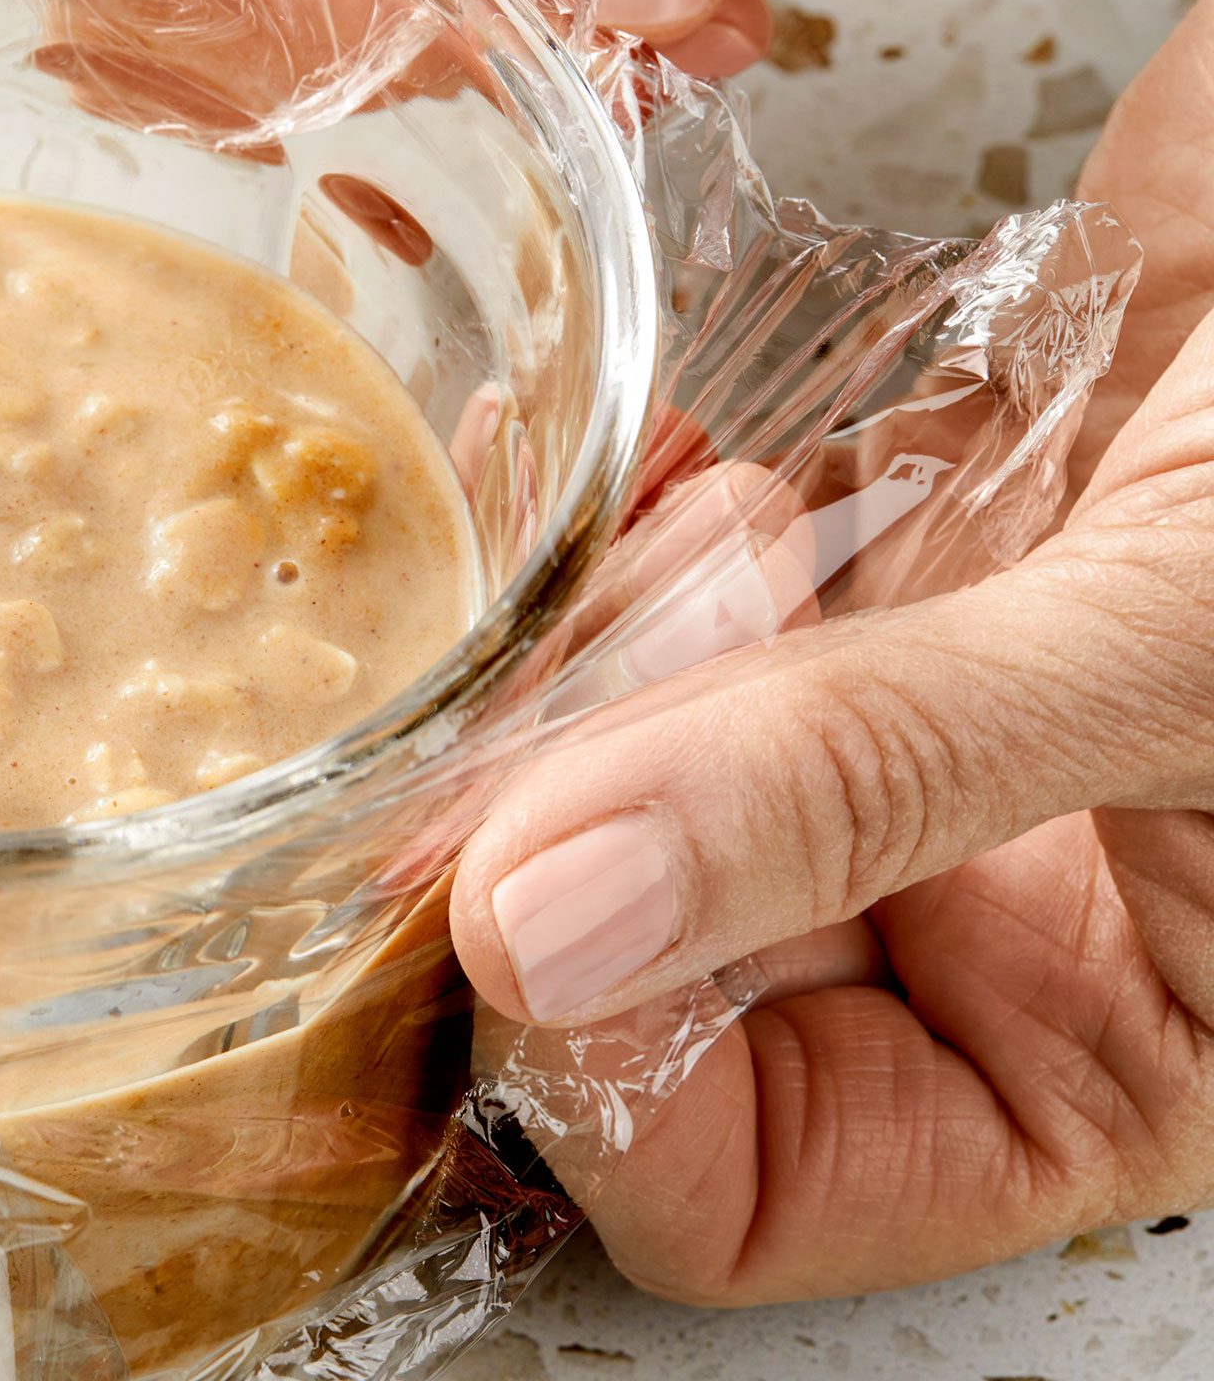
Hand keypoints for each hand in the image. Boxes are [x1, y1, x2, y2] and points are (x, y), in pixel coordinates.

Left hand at [448, 0, 1213, 1302]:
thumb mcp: (1187, 655)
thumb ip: (873, 777)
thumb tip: (545, 922)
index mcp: (1104, 1053)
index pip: (742, 1182)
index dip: (587, 1064)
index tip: (500, 889)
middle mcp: (978, 929)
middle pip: (629, 968)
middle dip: (546, 823)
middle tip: (522, 680)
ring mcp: (903, 747)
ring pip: (619, 782)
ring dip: (585, 661)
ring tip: (699, 532)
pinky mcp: (868, 583)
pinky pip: (670, 616)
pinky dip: (632, 541)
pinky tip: (664, 463)